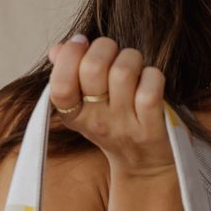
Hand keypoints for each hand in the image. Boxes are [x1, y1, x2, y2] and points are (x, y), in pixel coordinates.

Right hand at [46, 33, 174, 177]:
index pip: (59, 86)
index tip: (81, 43)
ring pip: (124, 72)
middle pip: (93, 68)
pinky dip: (152, 76)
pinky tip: (150, 82)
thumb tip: (57, 49)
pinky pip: (150, 88)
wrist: (145, 167)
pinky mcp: (152, 128)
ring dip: (131, 58)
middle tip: (113, 54)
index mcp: (74, 115)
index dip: (69, 56)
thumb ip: (68, 74)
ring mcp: (125, 126)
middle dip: (105, 47)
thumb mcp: (85, 105)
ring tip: (134, 68)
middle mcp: (97, 122)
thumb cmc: (114, 124)